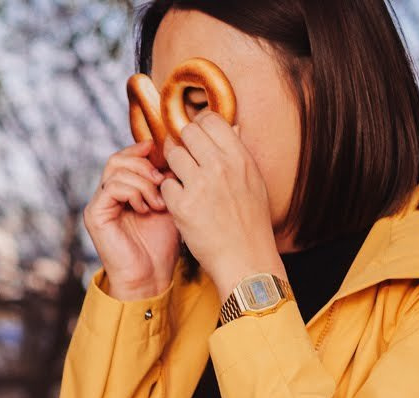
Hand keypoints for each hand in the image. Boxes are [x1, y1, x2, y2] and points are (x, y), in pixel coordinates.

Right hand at [84, 142, 180, 300]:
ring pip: (117, 170)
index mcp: (122, 191)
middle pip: (118, 158)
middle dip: (145, 165)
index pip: (126, 156)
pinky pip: (113, 187)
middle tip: (163, 182)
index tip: (167, 158)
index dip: (145, 151)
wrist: (151, 276)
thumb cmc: (162, 245)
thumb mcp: (171, 203)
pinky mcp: (95, 214)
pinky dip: (134, 193)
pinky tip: (146, 209)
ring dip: (144, 182)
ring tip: (158, 203)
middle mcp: (107, 195)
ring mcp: (99, 204)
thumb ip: (167, 178)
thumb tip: (174, 151)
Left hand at [158, 112, 285, 298]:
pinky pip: (165, 184)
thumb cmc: (250, 221)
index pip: (211, 119)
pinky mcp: (183, 206)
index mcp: (240, 157)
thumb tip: (232, 126)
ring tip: (179, 178)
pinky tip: (178, 201)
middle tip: (182, 156)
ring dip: (172, 165)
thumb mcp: (253, 180)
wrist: (245, 257)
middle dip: (181, 141)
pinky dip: (168, 191)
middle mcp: (220, 166)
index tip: (195, 136)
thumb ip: (238, 153)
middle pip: (187, 131)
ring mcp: (200, 185)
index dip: (198, 124)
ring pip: (172, 155)